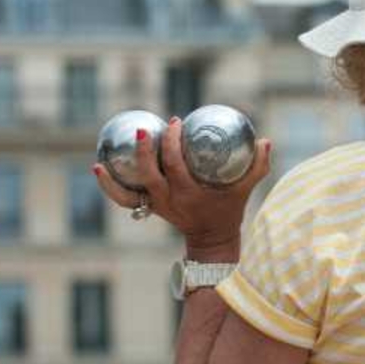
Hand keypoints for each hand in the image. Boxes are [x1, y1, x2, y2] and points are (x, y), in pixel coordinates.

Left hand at [93, 117, 272, 258]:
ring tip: (104, 154)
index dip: (173, 142)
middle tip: (151, 128)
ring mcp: (155, 206)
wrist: (212, 241)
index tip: (177, 123)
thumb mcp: (246, 190)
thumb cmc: (230, 211)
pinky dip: (109, 186)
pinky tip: (99, 167)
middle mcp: (168, 200)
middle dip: (146, 149)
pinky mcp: (148, 208)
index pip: (175, 165)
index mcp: (189, 194)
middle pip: (148, 174)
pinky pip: (123, 199)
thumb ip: (258, 166)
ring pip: (127, 192)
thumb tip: (265, 140)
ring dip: (114, 174)